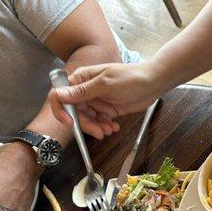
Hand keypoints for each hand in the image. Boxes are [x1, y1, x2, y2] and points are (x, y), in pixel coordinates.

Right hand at [47, 61, 162, 138]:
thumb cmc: (130, 78)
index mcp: (81, 79)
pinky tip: (114, 127)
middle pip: (76, 112)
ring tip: (109, 130)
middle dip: (86, 124)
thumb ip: (82, 91)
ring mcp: (97, 100)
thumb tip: (58, 94)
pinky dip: (105, 126)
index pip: (61, 95)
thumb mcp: (105, 85)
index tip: (70, 123)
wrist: (153, 83)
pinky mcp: (107, 109)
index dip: (61, 110)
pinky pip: (100, 121)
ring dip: (97, 127)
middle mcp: (86, 90)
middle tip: (99, 132)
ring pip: (88, 119)